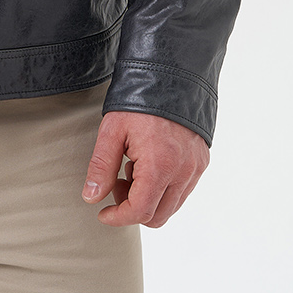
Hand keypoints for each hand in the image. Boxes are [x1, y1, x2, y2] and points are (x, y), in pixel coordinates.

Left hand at [81, 110, 209, 228]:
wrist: (169, 75)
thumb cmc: (137, 102)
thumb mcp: (112, 131)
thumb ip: (101, 167)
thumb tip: (91, 198)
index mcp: (159, 165)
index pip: (140, 211)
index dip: (118, 218)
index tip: (102, 212)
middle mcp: (183, 171)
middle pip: (157, 216)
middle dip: (132, 208)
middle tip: (117, 183)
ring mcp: (195, 168)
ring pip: (171, 207)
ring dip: (148, 199)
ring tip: (132, 169)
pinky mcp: (201, 162)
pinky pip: (182, 191)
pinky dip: (163, 188)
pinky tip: (149, 164)